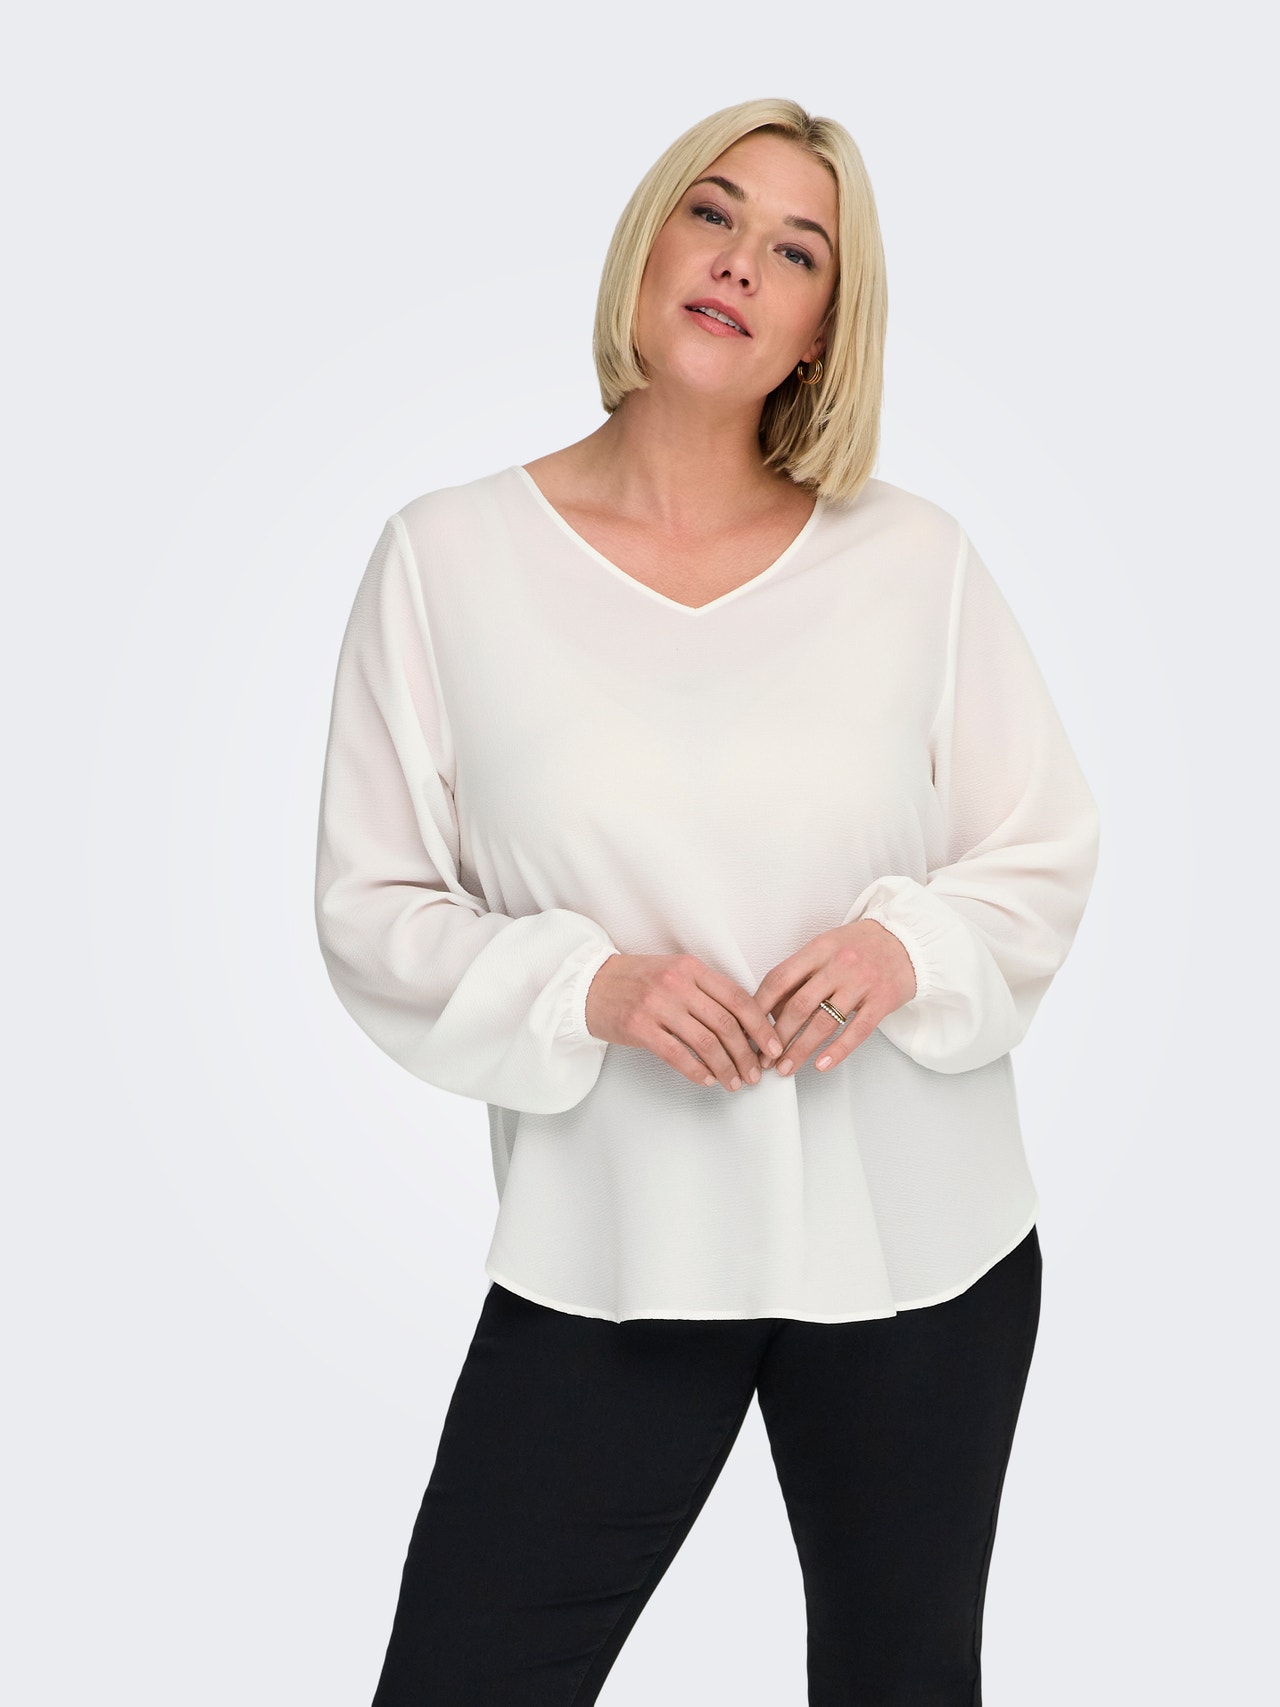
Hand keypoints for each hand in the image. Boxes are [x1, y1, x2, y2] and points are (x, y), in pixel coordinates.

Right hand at [584, 953, 784, 1090]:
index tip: (773, 1047)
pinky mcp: (639, 1027)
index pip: (738, 998)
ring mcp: (657, 1005)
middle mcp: (677, 984)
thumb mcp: (675, 973)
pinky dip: (698, 1071)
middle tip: (757, 1073)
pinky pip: (677, 1055)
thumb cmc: (637, 981)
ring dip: (727, 1067)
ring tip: (736, 1082)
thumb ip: (706, 992)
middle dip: (748, 1053)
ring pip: (706, 1042)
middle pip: (726, 1023)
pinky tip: (708, 1080)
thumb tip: (745, 1025)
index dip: (761, 1026)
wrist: (589, 984)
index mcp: (691, 968)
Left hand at [751, 920, 917, 1077]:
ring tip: (785, 1068)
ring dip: (800, 1049)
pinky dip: (837, 1051)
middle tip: (763, 1058)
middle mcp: (838, 965)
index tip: (748, 1028)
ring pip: (824, 1022)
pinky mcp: (882, 1000)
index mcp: (818, 949)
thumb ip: (801, 973)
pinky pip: (856, 1031)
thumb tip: (772, 1009)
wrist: (908, 940)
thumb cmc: (861, 945)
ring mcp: (861, 983)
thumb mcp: (826, 947)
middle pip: (798, 1005)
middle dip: (776, 1036)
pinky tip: (821, 1064)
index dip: (760, 1006)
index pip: (780, 979)